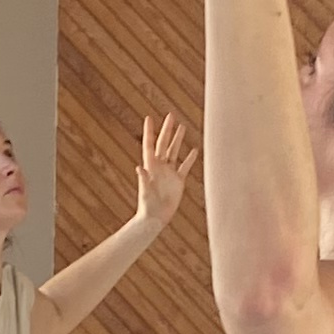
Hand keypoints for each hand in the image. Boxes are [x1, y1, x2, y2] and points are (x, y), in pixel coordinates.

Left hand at [133, 114, 197, 228]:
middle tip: (171, 115)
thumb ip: (143, 179)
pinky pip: (185, 166)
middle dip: (167, 129)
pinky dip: (189, 158)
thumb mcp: (145, 192)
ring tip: (182, 126)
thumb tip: (139, 167)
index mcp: (151, 166)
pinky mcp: (178, 181)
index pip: (150, 145)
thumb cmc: (147, 206)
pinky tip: (194, 150)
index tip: (149, 118)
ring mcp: (169, 172)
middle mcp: (160, 166)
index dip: (150, 131)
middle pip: (164, 143)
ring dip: (178, 139)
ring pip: (174, 151)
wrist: (155, 218)